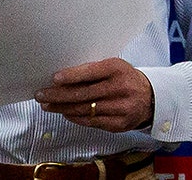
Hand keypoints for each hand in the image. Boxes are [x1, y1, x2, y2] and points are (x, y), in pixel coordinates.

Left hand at [35, 58, 154, 132]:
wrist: (150, 98)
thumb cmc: (125, 79)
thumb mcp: (114, 67)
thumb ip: (92, 70)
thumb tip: (62, 78)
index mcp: (118, 69)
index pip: (91, 72)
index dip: (72, 76)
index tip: (54, 79)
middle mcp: (120, 88)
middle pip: (83, 94)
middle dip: (59, 95)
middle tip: (42, 95)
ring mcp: (120, 108)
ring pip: (84, 110)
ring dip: (62, 108)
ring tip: (48, 105)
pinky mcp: (118, 124)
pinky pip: (91, 122)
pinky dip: (75, 117)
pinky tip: (65, 113)